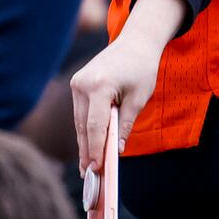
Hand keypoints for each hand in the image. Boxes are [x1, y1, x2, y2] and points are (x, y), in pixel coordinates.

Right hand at [70, 0, 184, 174]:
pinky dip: (85, 128)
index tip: (96, 169)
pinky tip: (87, 146)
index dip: (95, 149)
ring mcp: (76, 83)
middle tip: (89, 176)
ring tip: (87, 167)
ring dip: (84, 142)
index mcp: (99, 86)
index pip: (94, 125)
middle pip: (83, 125)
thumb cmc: (142, 68)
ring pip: (79, 120)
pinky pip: (80, 112)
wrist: (136, 42)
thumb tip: (115, 150)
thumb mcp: (139, 97)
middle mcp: (82, 84)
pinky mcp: (76, 84)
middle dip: (87, 151)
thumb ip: (125, 124)